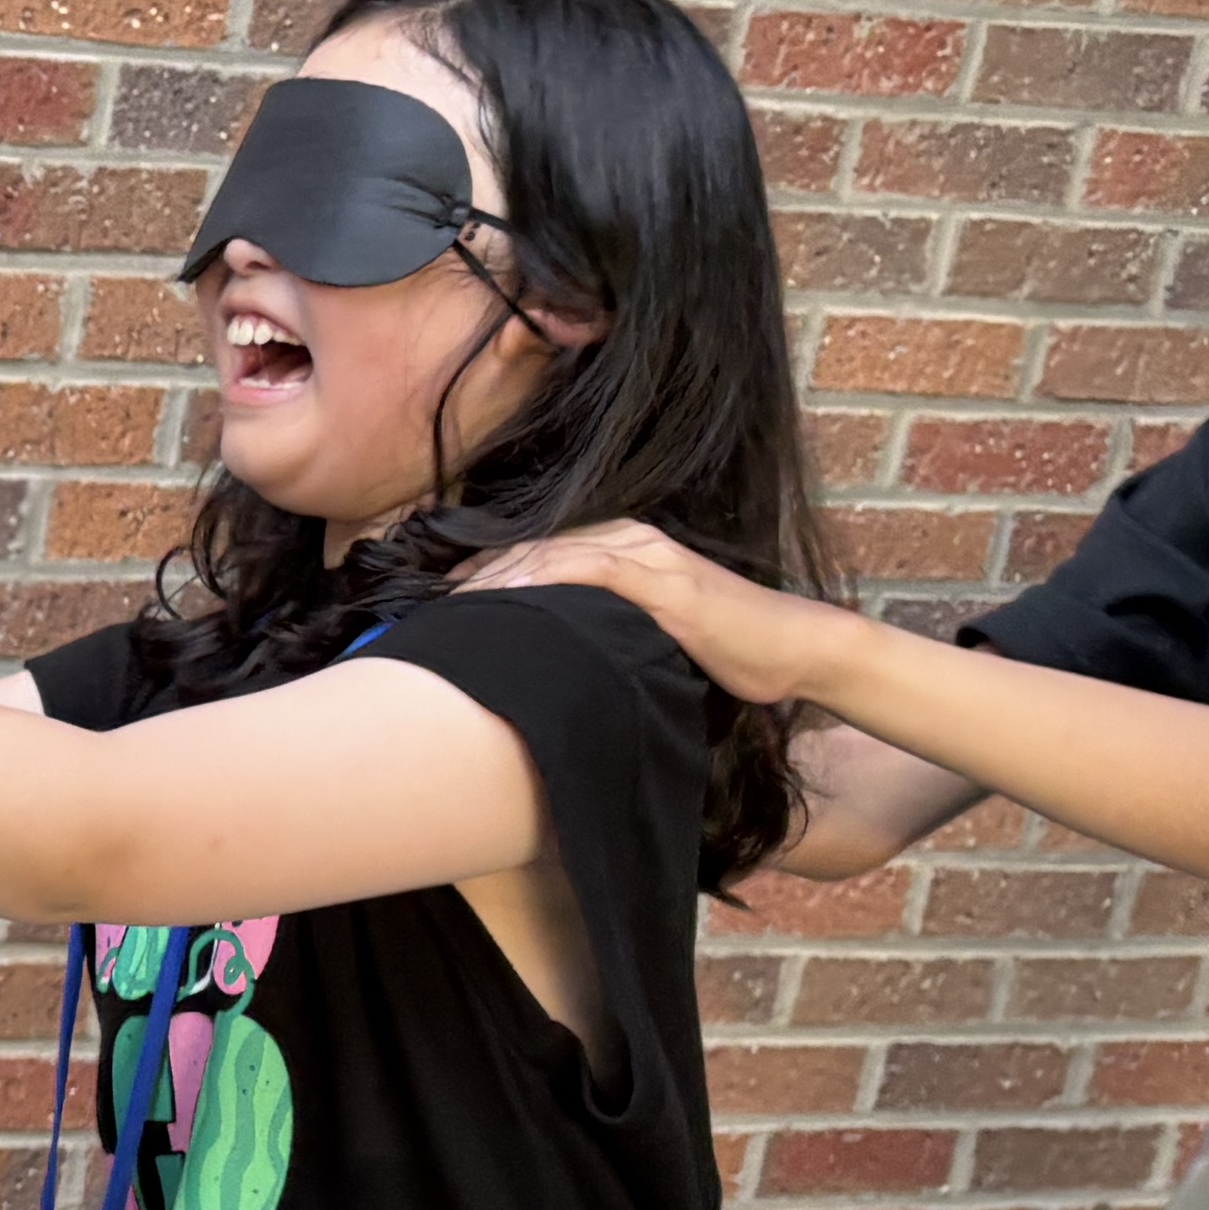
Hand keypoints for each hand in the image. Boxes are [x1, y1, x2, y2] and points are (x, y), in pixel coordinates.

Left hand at [456, 519, 843, 704]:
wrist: (789, 648)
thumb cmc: (719, 651)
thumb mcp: (644, 640)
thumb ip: (599, 637)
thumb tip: (545, 669)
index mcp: (614, 550)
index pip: (529, 556)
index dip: (476, 578)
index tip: (429, 607)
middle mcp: (623, 540)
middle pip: (525, 550)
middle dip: (469, 578)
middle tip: (418, 610)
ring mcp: (644, 553)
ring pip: (547, 555)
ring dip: (492, 580)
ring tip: (443, 609)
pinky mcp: (662, 578)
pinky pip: (587, 570)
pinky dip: (540, 581)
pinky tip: (503, 599)